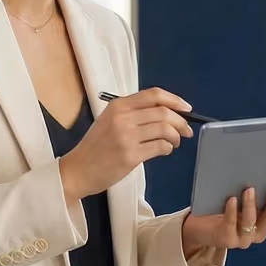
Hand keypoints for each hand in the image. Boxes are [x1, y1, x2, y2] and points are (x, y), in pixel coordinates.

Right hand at [59, 89, 192, 200]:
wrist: (78, 170)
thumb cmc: (96, 147)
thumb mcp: (109, 120)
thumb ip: (134, 113)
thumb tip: (168, 112)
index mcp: (118, 106)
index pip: (154, 95)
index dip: (175, 100)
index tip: (186, 108)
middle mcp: (122, 118)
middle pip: (164, 112)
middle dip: (181, 121)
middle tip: (186, 130)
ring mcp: (126, 137)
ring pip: (165, 130)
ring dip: (176, 136)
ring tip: (174, 142)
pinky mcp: (130, 156)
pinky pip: (160, 147)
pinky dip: (168, 148)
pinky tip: (164, 151)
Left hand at [183, 182, 265, 253]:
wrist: (200, 228)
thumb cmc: (226, 208)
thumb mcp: (245, 199)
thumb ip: (256, 190)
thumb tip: (265, 164)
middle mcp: (259, 231)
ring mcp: (244, 238)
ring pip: (252, 222)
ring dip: (251, 205)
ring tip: (249, 189)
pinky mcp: (227, 239)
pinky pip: (231, 224)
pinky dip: (232, 211)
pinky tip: (231, 199)